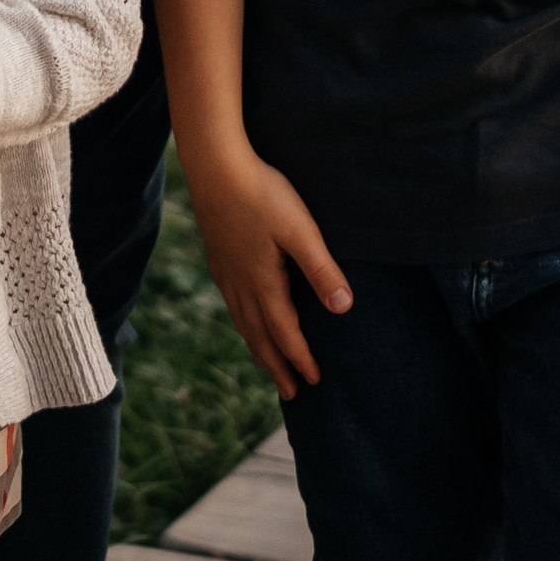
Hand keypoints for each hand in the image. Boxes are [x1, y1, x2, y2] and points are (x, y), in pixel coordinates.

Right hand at [187, 145, 352, 397]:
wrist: (215, 167)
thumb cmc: (261, 194)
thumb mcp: (300, 229)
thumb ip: (321, 269)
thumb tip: (344, 309)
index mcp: (263, 283)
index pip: (285, 333)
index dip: (301, 358)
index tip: (314, 381)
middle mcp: (241, 285)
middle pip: (260, 337)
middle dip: (277, 366)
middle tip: (290, 393)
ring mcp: (226, 272)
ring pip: (243, 323)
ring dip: (258, 348)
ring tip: (267, 365)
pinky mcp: (218, 257)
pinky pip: (232, 304)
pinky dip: (243, 324)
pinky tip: (244, 317)